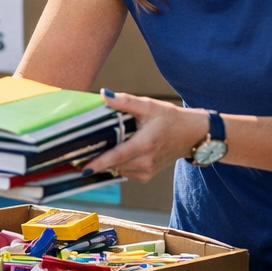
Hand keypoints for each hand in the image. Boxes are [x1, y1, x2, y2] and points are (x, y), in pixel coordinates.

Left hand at [84, 90, 207, 181]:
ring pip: (117, 168)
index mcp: (145, 144)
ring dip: (106, 161)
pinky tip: (117, 152)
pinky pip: (124, 171)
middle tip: (78, 153)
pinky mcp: (146, 175)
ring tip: (98, 147)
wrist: (192, 135)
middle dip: (96, 159)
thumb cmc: (171, 119)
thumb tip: (104, 95)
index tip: (83, 169)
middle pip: (113, 163)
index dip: (99, 163)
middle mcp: (146, 161)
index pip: (117, 156)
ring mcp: (147, 170)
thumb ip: (125, 101)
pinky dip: (117, 163)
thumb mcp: (149, 106)